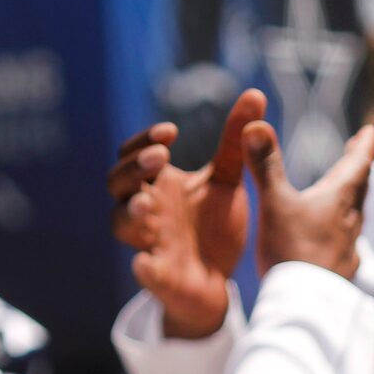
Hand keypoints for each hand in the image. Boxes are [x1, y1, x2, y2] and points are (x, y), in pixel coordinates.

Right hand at [109, 90, 262, 339]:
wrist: (220, 280)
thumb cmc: (214, 225)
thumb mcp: (227, 179)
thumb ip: (235, 140)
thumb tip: (255, 93)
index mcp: (158, 184)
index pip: (132, 154)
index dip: (143, 140)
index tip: (171, 132)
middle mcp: (146, 209)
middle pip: (117, 182)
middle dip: (133, 168)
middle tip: (160, 157)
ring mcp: (148, 241)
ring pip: (120, 224)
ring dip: (131, 212)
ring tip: (149, 203)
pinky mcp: (159, 276)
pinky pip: (143, 271)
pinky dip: (143, 267)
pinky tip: (145, 263)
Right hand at [251, 119, 373, 281]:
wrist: (304, 305)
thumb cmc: (291, 251)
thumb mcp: (274, 203)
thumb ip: (265, 165)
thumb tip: (255, 124)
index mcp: (337, 200)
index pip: (358, 165)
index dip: (364, 146)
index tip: (371, 131)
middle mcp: (349, 221)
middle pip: (359, 188)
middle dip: (358, 168)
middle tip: (359, 152)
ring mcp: (347, 248)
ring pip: (355, 216)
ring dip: (353, 198)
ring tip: (348, 192)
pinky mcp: (340, 271)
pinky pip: (347, 243)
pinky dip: (344, 230)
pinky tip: (337, 240)